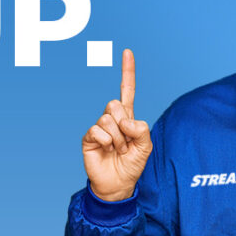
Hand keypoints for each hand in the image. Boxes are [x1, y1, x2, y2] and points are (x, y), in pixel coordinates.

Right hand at [82, 49, 151, 201]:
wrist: (118, 183)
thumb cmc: (132, 164)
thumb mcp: (146, 146)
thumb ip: (142, 129)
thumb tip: (125, 121)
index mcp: (127, 117)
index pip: (127, 90)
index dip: (127, 72)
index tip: (127, 52)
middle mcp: (112, 118)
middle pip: (115, 104)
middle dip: (124, 125)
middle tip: (126, 143)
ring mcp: (99, 127)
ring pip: (107, 118)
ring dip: (117, 138)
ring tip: (118, 150)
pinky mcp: (88, 137)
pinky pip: (97, 130)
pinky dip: (106, 142)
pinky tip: (106, 150)